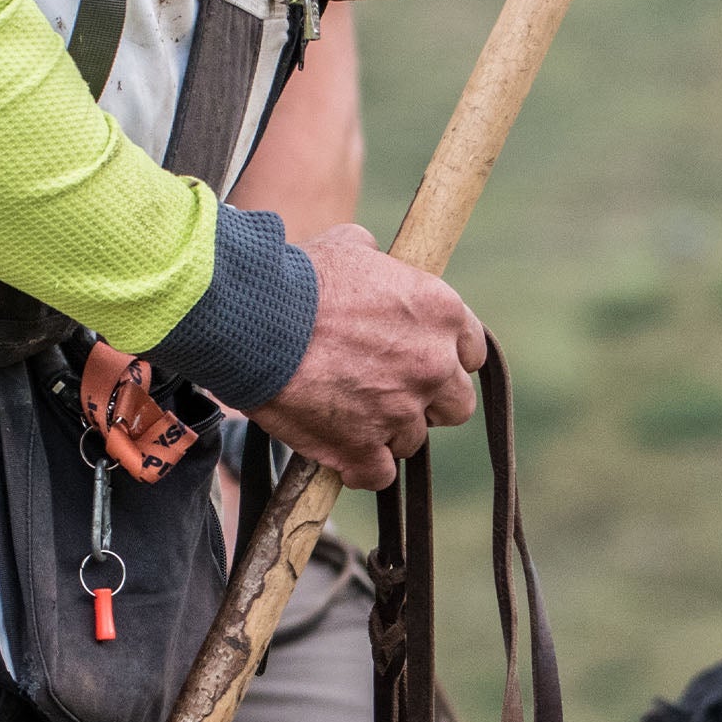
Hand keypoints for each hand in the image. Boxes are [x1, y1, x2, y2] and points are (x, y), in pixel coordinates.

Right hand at [249, 224, 485, 491]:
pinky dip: (360, 467)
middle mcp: (432, 366)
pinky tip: (340, 450)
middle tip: (390, 392)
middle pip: (456, 405)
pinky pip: (378, 475)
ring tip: (348, 414)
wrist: (250, 321)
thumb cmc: (297, 278)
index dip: (445, 359)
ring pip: (412, 441)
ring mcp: (401, 413)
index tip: (419, 360)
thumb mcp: (351, 247)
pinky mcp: (365, 451)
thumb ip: (381, 263)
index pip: (471, 353)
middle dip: (428, 401)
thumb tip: (377, 260)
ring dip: (387, 432)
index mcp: (440, 312)